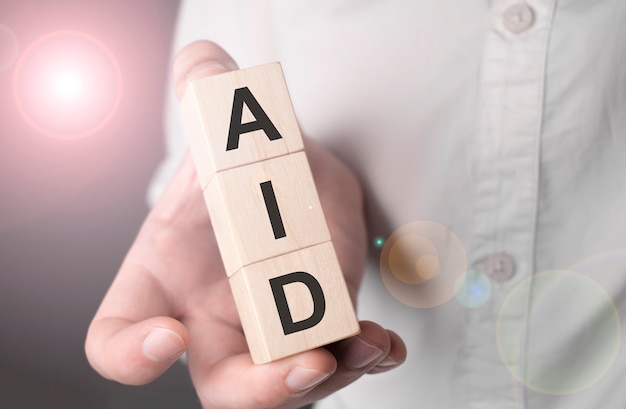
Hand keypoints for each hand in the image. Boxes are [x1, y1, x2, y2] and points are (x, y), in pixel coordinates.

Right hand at [85, 40, 405, 408]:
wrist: (287, 182)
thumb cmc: (240, 168)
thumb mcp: (224, 130)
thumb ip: (205, 93)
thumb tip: (203, 64)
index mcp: (163, 278)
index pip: (117, 337)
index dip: (129, 355)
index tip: (166, 335)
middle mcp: (212, 320)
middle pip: (221, 387)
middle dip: (258, 390)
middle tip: (300, 364)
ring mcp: (271, 333)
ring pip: (290, 385)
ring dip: (331, 375)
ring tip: (366, 343)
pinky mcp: (322, 329)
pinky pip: (338, 362)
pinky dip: (364, 359)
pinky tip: (384, 341)